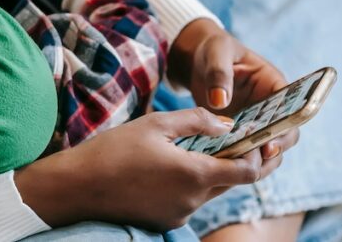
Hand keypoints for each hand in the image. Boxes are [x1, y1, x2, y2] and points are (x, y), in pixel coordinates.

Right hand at [15, 107, 279, 230]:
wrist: (77, 187)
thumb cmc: (113, 150)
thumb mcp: (155, 123)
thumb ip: (196, 121)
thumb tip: (226, 123)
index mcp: (195, 174)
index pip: (247, 171)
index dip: (261, 156)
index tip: (264, 139)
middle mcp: (193, 200)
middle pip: (232, 183)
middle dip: (241, 161)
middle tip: (245, 139)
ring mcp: (179, 213)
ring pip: (209, 190)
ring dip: (213, 170)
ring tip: (204, 145)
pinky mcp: (164, 219)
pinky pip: (189, 199)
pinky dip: (191, 181)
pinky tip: (174, 163)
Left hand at [168, 18, 299, 160]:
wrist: (196, 59)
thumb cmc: (213, 49)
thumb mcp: (216, 53)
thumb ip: (218, 73)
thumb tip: (219, 101)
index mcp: (273, 83)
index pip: (293, 108)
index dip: (289, 126)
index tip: (271, 142)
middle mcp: (271, 106)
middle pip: (285, 133)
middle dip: (275, 148)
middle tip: (256, 160)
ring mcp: (256, 121)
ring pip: (267, 147)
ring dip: (258, 159)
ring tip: (240, 167)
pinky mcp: (240, 132)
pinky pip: (245, 150)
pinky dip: (238, 159)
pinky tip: (224, 166)